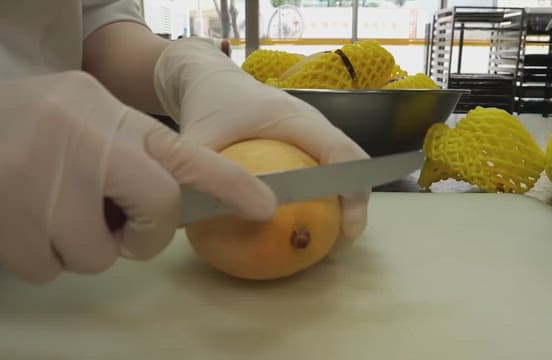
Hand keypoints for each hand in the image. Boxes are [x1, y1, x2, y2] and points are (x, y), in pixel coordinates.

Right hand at [0, 71, 275, 282]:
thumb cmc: (13, 134)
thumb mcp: (75, 121)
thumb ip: (124, 154)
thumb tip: (169, 202)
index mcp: (105, 112)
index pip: (181, 150)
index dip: (229, 182)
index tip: (264, 204)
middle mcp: (82, 135)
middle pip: (157, 207)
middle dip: (144, 235)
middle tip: (116, 230)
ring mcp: (44, 175)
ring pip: (99, 254)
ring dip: (77, 247)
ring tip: (40, 210)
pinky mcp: (8, 217)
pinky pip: (51, 270)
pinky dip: (38, 259)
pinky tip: (11, 222)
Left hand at [154, 38, 369, 250]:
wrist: (210, 78)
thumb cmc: (208, 104)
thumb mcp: (197, 140)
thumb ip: (200, 175)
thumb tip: (200, 219)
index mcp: (293, 117)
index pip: (339, 152)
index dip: (353, 190)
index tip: (344, 230)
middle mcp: (312, 121)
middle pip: (353, 163)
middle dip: (355, 206)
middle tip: (336, 247)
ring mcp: (313, 129)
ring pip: (343, 168)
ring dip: (343, 204)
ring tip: (325, 244)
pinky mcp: (306, 140)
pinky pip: (326, 169)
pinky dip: (325, 198)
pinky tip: (303, 225)